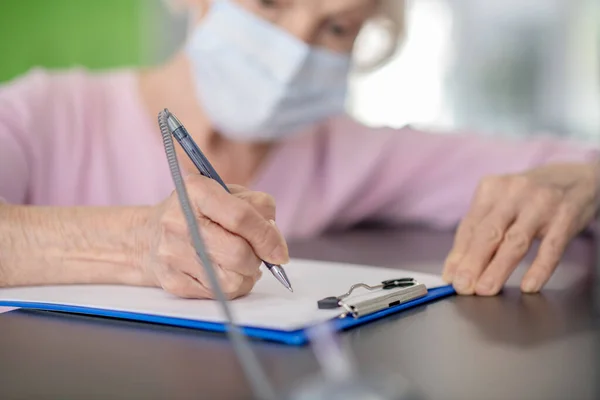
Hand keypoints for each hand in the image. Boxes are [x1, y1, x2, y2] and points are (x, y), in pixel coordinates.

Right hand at [142, 175, 288, 299]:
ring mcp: (172, 254)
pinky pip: (219, 295)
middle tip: (256, 254)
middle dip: (257, 258)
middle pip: (238, 253)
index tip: (280, 251)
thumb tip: (275, 244)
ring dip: (246, 275)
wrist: (149, 237)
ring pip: (231, 280)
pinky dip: (231, 286)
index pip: (241, 217)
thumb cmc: (199, 212)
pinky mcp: (172, 282)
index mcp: (196, 191)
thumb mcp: (227, 194)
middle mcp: (179, 222)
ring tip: (239, 262)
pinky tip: (222, 271)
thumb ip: (257, 208)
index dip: (267, 237)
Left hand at [442, 161, 599, 295]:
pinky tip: (529, 286)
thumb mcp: (502, 203)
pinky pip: (551, 247)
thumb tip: (457, 267)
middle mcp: (514, 193)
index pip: (469, 226)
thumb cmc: (530, 197)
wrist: (578, 176)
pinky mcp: (566, 217)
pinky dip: (539, 268)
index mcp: (491, 188)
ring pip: (515, 241)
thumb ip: (480, 231)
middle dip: (472, 263)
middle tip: (462, 287)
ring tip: (485, 289)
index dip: (457, 255)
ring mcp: (541, 204)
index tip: (450, 279)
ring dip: (498, 268)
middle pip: (488, 233)